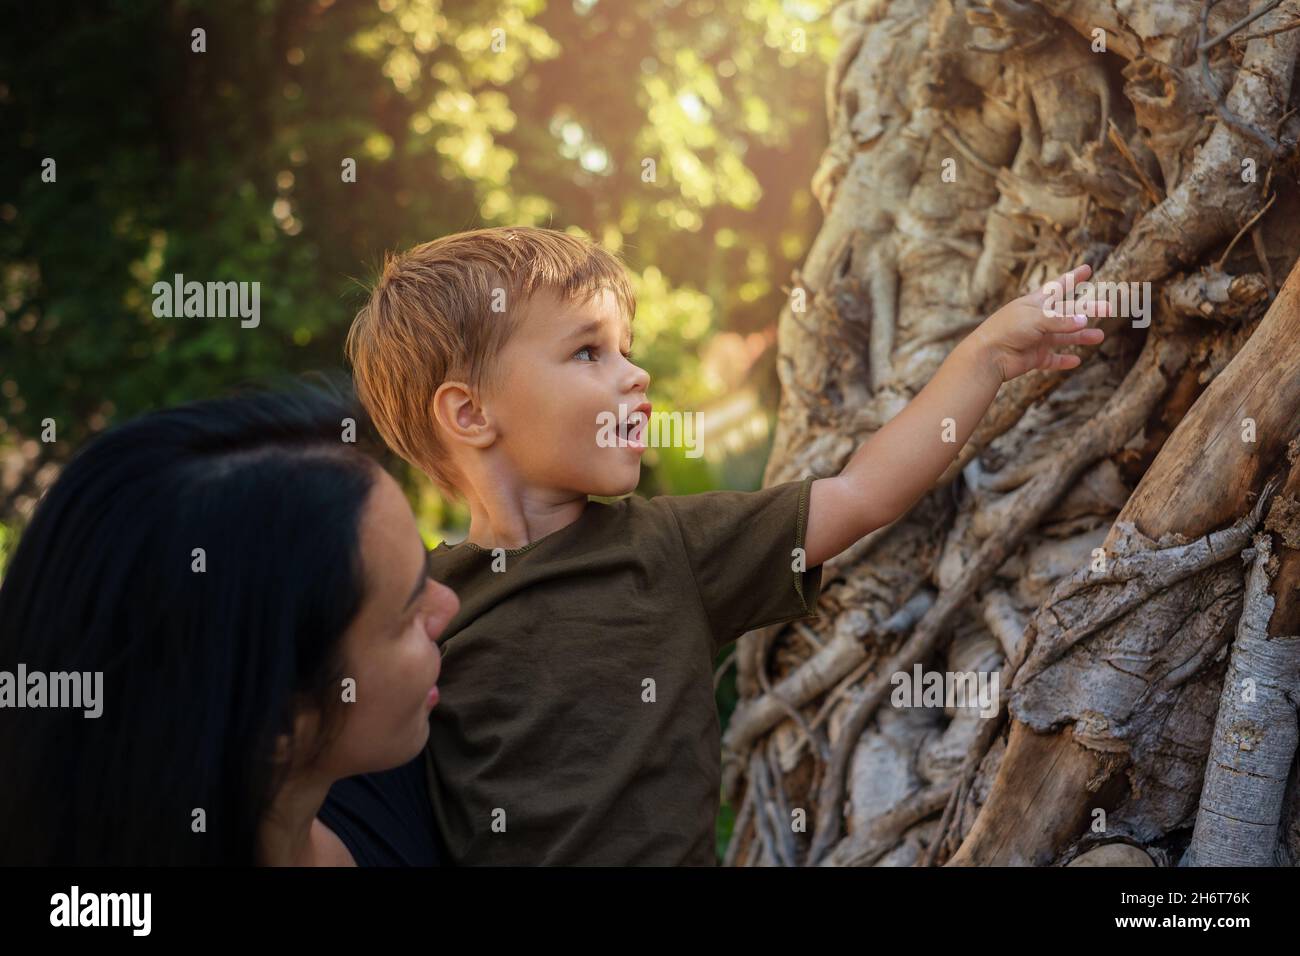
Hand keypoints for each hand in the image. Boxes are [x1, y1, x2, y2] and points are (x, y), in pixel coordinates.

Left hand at [969, 264, 1107, 383]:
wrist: (988, 356)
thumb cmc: (1007, 330)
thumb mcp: (1036, 319)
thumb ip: (1061, 321)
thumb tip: (1085, 321)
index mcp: (1035, 303)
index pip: (1059, 287)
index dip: (1074, 278)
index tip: (1088, 268)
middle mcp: (1037, 320)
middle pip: (1067, 314)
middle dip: (1088, 311)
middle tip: (1109, 308)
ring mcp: (1036, 339)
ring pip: (1064, 337)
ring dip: (1081, 336)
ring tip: (1099, 337)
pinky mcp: (1033, 357)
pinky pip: (1052, 359)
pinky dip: (1064, 360)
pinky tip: (1077, 360)